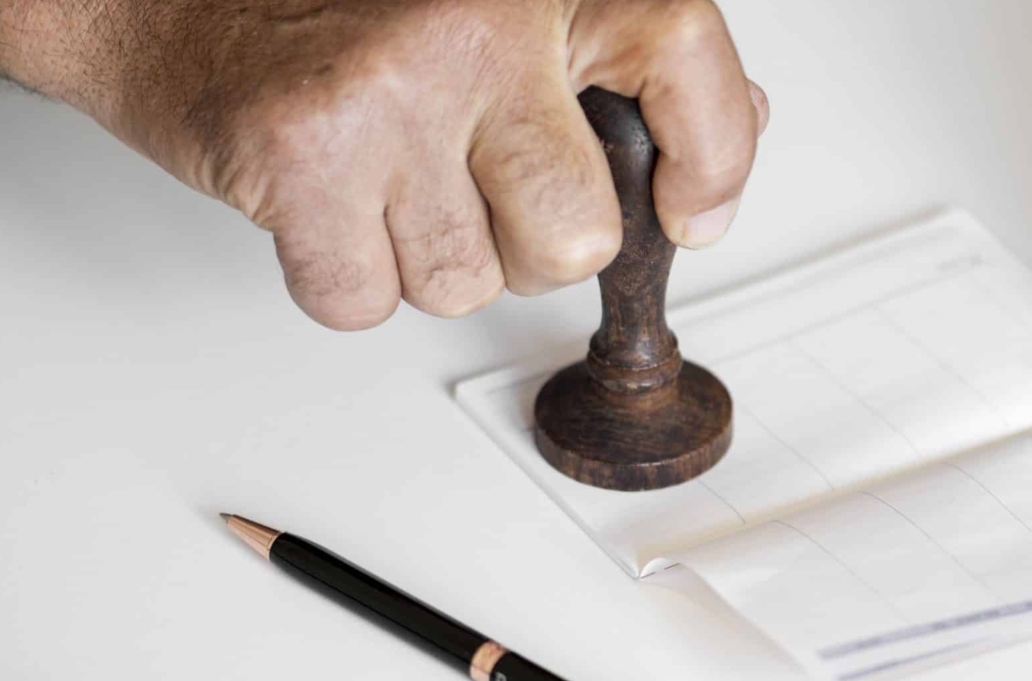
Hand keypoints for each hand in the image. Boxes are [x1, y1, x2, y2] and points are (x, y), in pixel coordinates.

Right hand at [0, 0, 768, 328]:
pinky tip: (317, 201)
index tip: (691, 212)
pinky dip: (339, 276)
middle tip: (466, 193)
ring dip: (422, 260)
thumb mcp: (489, 10)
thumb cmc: (325, 9)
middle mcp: (481, 19)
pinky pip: (368, 300)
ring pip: (468, 285)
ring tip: (373, 176)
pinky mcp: (309, 158)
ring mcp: (396, 88)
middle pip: (575, 233)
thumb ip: (606, 66)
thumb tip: (722, 141)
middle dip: (526, 250)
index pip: (682, 54)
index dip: (713, 156)